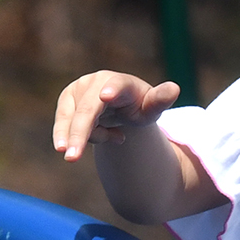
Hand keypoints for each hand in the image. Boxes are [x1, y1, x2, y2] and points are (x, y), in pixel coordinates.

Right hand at [52, 71, 179, 162]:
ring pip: (73, 121)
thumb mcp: (151, 107)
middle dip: (79, 133)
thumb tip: (174, 89)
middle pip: (87, 111)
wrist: (119, 105)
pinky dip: (79, 139)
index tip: (106, 96)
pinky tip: (109, 137)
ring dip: (81, 139)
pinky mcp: (65, 101)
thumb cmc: (138, 106)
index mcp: (121, 82)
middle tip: (72, 157)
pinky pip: (64, 125)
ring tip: (97, 148)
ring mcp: (77, 90)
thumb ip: (160, 100)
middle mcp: (96, 82)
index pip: (117, 86)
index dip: (112, 90)